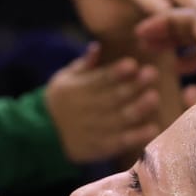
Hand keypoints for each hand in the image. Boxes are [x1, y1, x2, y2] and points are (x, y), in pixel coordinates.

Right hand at [46, 43, 163, 162]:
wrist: (41, 136)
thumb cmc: (59, 101)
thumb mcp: (64, 79)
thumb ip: (83, 65)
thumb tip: (97, 47)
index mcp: (78, 89)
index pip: (99, 79)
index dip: (116, 72)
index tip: (132, 64)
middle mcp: (87, 109)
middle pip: (113, 97)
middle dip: (133, 85)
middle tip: (152, 74)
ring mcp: (94, 129)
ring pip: (119, 119)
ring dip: (138, 108)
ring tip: (154, 98)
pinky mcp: (99, 148)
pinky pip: (120, 142)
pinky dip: (137, 136)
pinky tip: (153, 128)